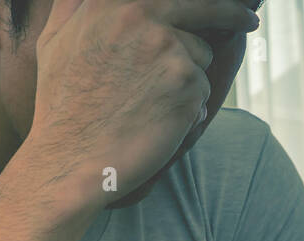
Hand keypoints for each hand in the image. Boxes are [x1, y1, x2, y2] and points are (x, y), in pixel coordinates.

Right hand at [26, 0, 260, 207]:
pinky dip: (189, 108)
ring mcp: (166, 46)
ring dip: (188, 79)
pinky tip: (158, 124)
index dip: (204, 0)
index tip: (231, 3)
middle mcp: (140, 13)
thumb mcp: (54, 43)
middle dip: (233, 12)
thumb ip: (74, 7)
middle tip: (249, 19)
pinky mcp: (185, 81)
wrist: (67, 162)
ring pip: (201, 54)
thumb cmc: (60, 108)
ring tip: (149, 107)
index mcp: (112, 1)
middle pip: (206, 6)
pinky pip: (203, 89)